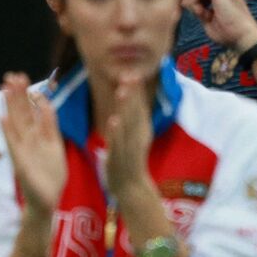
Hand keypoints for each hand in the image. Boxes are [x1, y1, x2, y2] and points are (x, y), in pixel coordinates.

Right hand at [0, 73, 66, 216]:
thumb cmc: (51, 175)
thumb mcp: (55, 146)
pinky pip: (14, 144)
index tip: (23, 78)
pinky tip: (3, 118)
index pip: (33, 110)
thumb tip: (46, 105)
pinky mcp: (21, 162)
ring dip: (12, 106)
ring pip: (17, 123)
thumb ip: (51, 127)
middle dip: (18, 94)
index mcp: (40, 136)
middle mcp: (30, 140)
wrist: (47, 200)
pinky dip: (8, 132)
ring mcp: (24, 150)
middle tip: (11, 74)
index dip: (28, 95)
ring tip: (5, 88)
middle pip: (23, 112)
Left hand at [105, 72, 154, 196]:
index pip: (140, 105)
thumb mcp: (134, 135)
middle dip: (132, 92)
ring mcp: (131, 145)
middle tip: (129, 74)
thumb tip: (129, 97)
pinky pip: (119, 142)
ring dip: (126, 107)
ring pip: (128, 123)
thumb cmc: (129, 158)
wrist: (131, 185)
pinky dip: (117, 131)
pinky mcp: (121, 157)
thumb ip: (132, 117)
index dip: (136, 89)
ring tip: (122, 91)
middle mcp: (140, 134)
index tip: (132, 71)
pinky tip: (114, 120)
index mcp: (142, 128)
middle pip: (136, 110)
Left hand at [181, 0, 256, 51]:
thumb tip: (184, 0)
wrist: (244, 36)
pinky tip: (203, 14)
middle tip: (200, 11)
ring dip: (192, 0)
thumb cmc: (230, 31)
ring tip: (204, 14)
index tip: (200, 12)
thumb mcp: (209, 17)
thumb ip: (198, 7)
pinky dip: (193, 3)